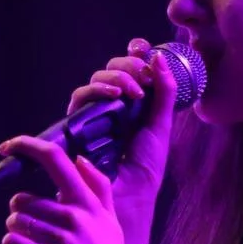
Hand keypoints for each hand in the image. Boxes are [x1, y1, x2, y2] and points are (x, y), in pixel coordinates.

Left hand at [0, 136, 154, 243]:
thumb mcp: (111, 221)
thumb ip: (99, 187)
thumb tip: (80, 159)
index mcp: (88, 203)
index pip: (55, 159)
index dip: (26, 146)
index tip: (7, 147)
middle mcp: (75, 216)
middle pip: (23, 199)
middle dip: (20, 213)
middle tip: (34, 228)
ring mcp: (61, 239)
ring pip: (15, 221)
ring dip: (16, 232)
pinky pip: (13, 242)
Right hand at [67, 37, 177, 243]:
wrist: (129, 194)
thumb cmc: (145, 167)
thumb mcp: (160, 126)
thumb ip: (164, 93)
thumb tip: (159, 57)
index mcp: (132, 104)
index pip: (129, 68)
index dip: (133, 54)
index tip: (145, 49)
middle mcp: (111, 106)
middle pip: (111, 69)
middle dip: (127, 65)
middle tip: (143, 77)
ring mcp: (93, 114)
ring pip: (96, 80)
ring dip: (114, 76)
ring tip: (131, 89)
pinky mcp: (77, 124)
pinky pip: (80, 98)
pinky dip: (96, 90)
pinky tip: (113, 94)